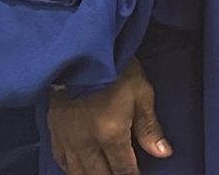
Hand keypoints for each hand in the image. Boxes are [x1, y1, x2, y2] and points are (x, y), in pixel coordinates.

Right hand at [47, 59, 169, 174]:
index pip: (123, 168)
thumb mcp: (141, 94)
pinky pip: (61, 160)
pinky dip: (71, 168)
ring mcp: (67, 139)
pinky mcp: (54, 132)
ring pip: (78, 172)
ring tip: (102, 174)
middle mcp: (86, 143)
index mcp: (110, 135)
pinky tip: (78, 169)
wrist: (80, 55)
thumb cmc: (116, 71)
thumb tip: (163, 153)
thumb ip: (149, 128)